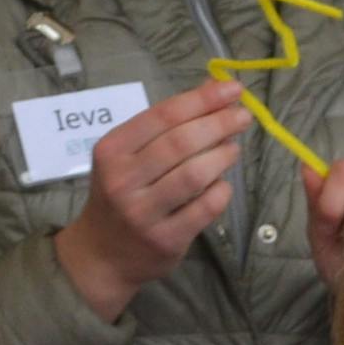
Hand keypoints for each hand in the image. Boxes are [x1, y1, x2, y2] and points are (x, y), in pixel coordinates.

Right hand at [53, 80, 256, 318]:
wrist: (100, 255)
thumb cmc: (120, 195)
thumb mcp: (128, 156)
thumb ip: (166, 126)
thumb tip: (216, 92)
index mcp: (112, 150)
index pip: (163, 115)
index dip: (203, 99)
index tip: (232, 89)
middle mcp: (123, 180)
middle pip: (181, 142)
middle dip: (219, 123)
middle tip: (243, 117)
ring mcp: (142, 213)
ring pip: (194, 174)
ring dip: (223, 156)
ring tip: (233, 150)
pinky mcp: (165, 239)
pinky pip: (205, 208)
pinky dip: (221, 191)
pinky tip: (222, 185)